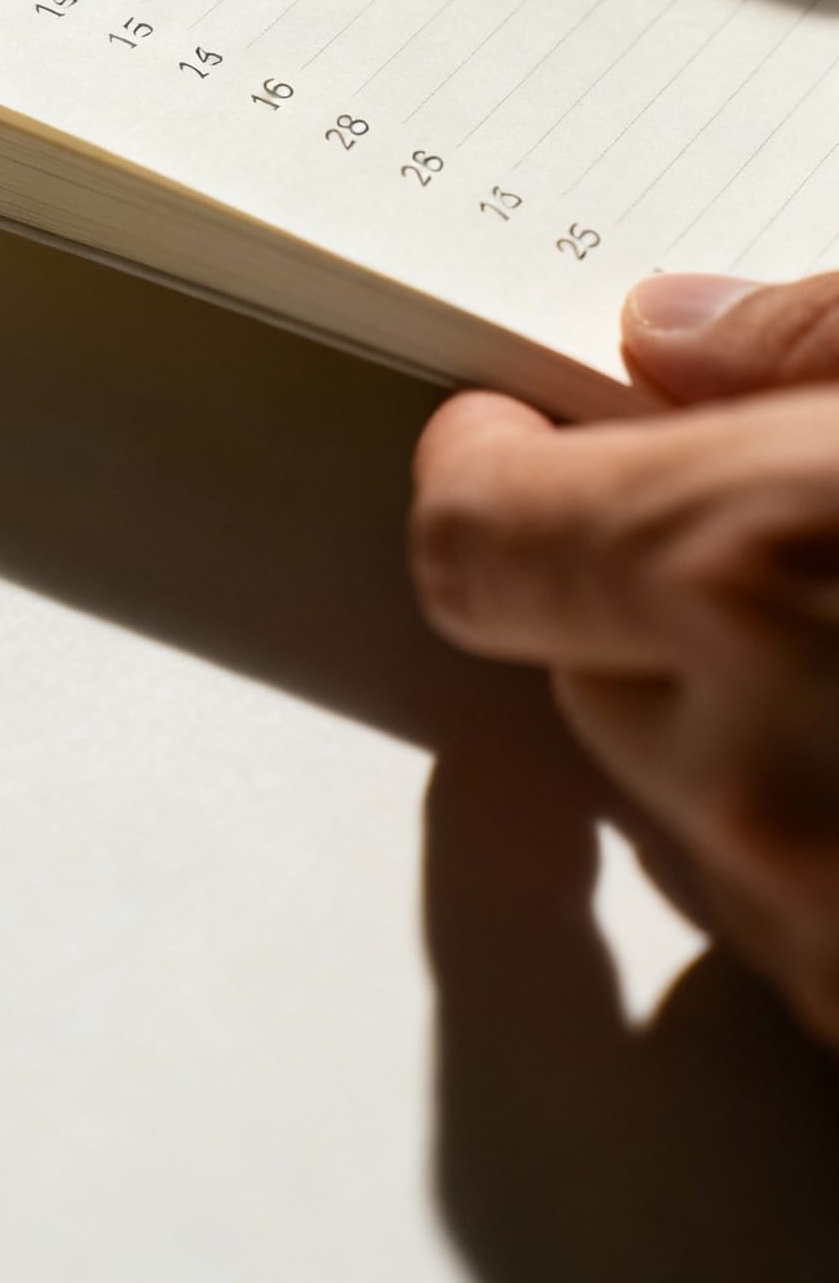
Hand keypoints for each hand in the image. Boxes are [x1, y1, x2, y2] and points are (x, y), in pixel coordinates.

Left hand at [411, 270, 838, 1045]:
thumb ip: (812, 349)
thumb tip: (680, 340)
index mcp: (761, 574)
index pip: (478, 538)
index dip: (488, 472)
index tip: (511, 439)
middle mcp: (767, 786)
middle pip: (582, 677)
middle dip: (653, 601)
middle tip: (793, 537)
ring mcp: (836, 943)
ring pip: (695, 823)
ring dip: (760, 745)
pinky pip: (804, 941)